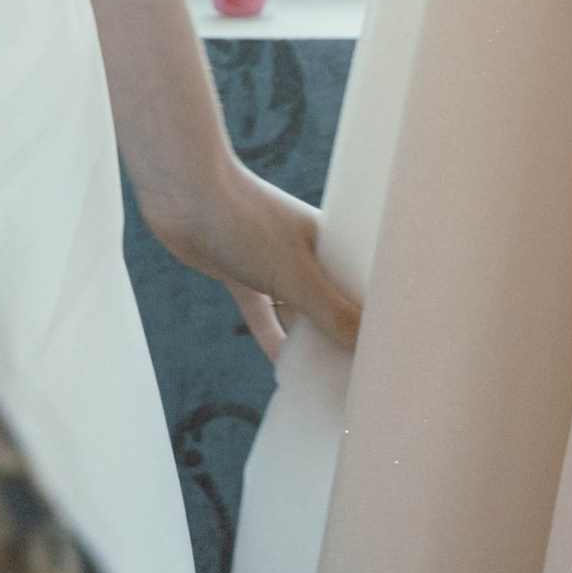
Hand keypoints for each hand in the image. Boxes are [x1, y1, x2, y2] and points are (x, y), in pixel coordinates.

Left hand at [145, 162, 361, 368]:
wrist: (184, 193)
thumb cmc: (245, 220)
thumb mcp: (294, 274)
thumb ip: (330, 312)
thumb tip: (364, 346)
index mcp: (329, 242)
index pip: (361, 287)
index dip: (374, 320)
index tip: (387, 356)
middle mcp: (305, 252)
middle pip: (331, 302)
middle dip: (342, 336)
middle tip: (358, 378)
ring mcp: (272, 264)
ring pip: (297, 311)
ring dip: (307, 340)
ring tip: (325, 379)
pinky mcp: (243, 275)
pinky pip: (263, 314)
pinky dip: (270, 337)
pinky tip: (281, 365)